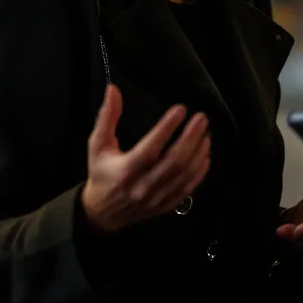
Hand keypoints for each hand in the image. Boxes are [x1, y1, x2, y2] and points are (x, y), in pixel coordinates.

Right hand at [81, 83, 210, 234]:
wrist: (102, 213)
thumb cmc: (101, 174)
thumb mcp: (97, 145)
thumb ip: (107, 117)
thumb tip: (113, 90)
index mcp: (125, 170)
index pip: (151, 147)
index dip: (167, 127)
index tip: (180, 110)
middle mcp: (142, 186)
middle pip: (174, 161)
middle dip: (191, 137)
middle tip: (201, 118)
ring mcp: (155, 198)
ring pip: (183, 174)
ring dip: (198, 152)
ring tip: (205, 134)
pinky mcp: (165, 205)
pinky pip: (187, 188)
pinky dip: (198, 172)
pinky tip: (204, 156)